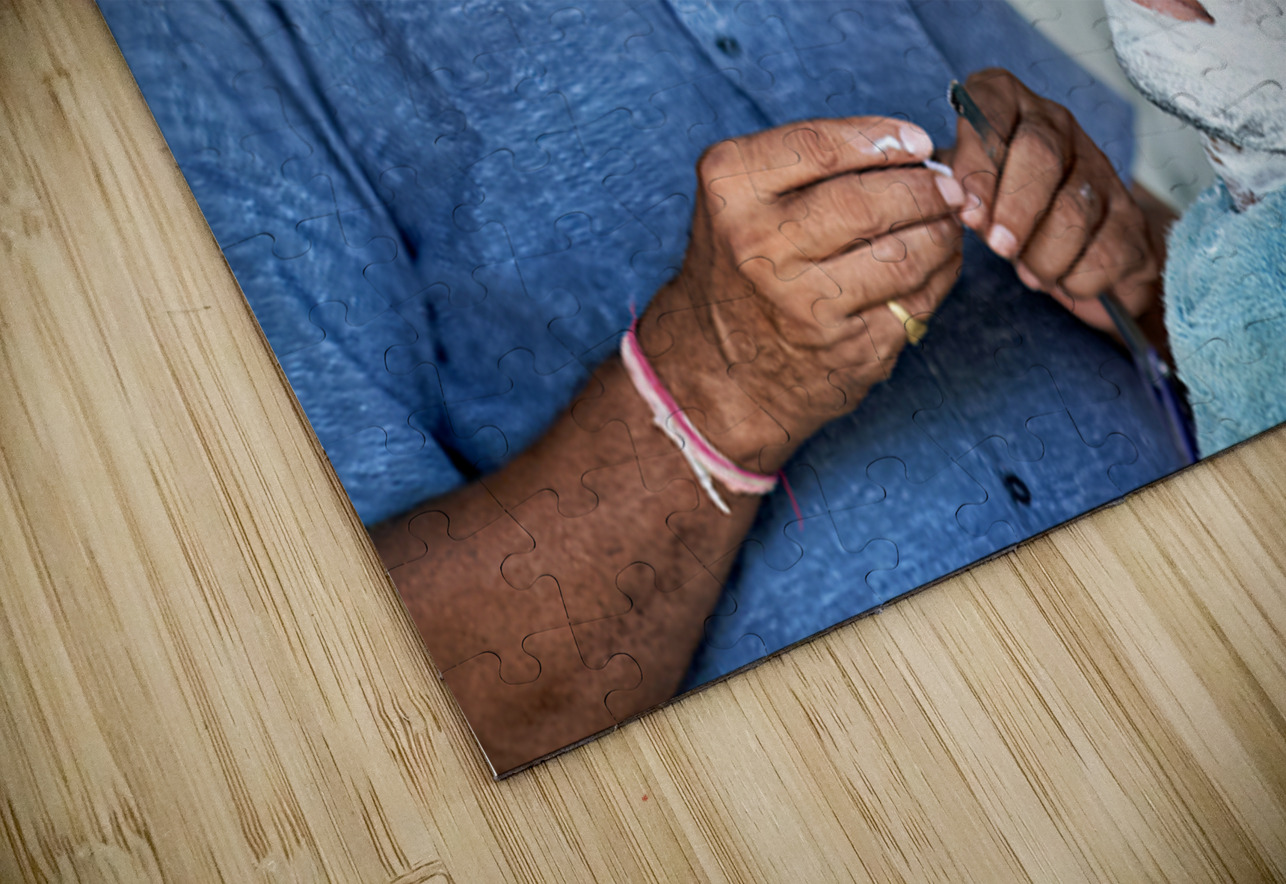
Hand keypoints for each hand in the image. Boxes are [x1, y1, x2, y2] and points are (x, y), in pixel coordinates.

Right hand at [638, 116, 964, 472]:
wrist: (718, 364)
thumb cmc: (745, 264)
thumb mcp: (745, 196)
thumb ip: (813, 162)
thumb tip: (920, 150)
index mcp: (730, 191)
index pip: (821, 147)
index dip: (884, 139)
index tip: (918, 142)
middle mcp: (757, 247)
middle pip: (867, 203)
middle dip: (924, 190)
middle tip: (946, 187)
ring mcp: (800, 304)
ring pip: (903, 256)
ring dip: (942, 233)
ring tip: (945, 222)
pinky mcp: (843, 348)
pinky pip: (915, 301)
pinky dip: (939, 275)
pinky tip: (934, 264)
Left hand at [950, 68, 1161, 332]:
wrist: (1072, 249)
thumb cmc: (997, 209)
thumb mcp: (963, 189)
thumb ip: (953, 188)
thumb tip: (952, 201)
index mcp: (1007, 106)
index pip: (989, 109)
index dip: (978, 162)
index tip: (968, 212)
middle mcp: (1056, 124)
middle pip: (1040, 154)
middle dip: (1016, 210)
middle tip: (1001, 247)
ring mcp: (1099, 166)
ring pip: (1075, 206)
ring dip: (1046, 253)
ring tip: (1030, 272)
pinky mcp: (1130, 215)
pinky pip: (1109, 248)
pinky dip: (1079, 276)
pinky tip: (1064, 280)